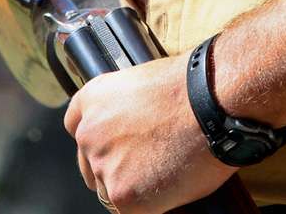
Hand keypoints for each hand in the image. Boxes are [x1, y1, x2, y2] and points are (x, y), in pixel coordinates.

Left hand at [64, 54, 235, 213]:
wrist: (209, 104)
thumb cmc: (189, 89)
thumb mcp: (141, 84)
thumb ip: (124, 110)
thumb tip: (132, 129)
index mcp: (91, 100)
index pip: (76, 127)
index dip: (98, 139)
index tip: (112, 145)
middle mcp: (88, 134)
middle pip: (91, 164)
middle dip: (114, 167)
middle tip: (147, 164)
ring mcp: (103, 166)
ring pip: (110, 189)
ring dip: (132, 187)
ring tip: (165, 171)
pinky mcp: (123, 195)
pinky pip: (130, 209)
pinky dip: (150, 204)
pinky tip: (169, 185)